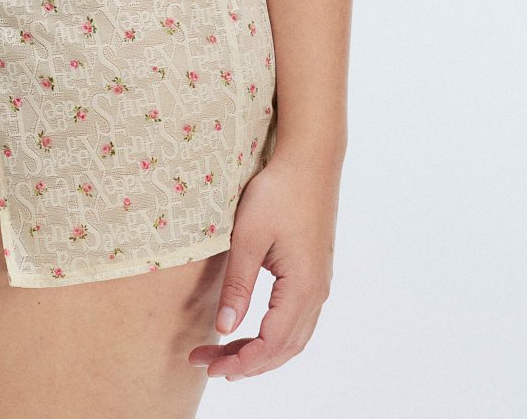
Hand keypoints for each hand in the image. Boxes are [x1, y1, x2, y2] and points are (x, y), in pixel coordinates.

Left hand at [188, 150, 339, 380]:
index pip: (272, 344)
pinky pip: (296, 320)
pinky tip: (251, 332)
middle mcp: (317, 293)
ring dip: (260, 352)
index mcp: (303, 288)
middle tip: (207, 363)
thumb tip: (226, 329)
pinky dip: (273, 336)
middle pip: (283, 348)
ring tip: (224, 355)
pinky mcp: (314, 273)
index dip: (241, 360)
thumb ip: (238, 285)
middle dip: (246, 362)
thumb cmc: (277, 193)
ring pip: (292, 338)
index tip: (210, 365)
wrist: (310, 161)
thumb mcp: (249, 237)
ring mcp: (319, 284)